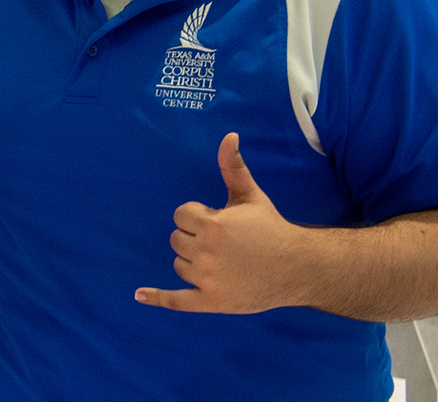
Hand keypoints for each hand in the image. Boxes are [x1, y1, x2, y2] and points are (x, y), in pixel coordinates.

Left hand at [134, 133, 309, 313]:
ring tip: (222, 260)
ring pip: (178, 264)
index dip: (197, 216)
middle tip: (223, 242)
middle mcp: (206, 252)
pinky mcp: (212, 300)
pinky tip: (139, 294)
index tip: (218, 221)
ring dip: (192, 261)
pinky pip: (177, 300)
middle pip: (176, 239)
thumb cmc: (272, 228)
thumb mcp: (250, 195)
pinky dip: (158, 298)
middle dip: (194, 238)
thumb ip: (233, 166)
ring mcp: (208, 278)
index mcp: (212, 224)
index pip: (180, 215)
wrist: (298, 266)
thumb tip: (228, 135)